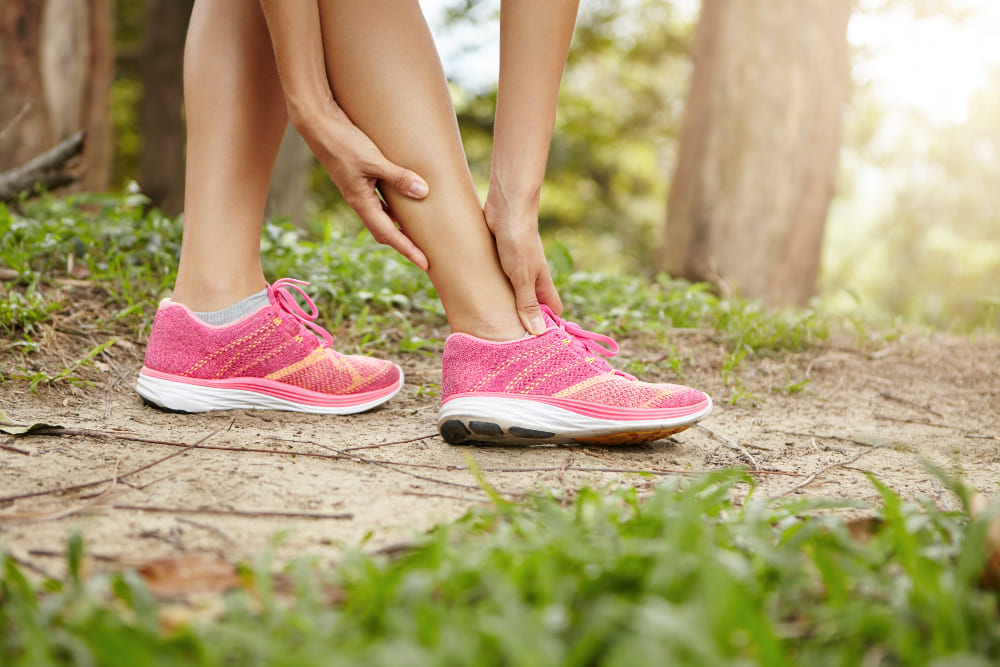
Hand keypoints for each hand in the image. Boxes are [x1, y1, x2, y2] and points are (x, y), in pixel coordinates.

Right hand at [294, 107, 429, 269]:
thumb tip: (423, 192)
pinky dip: (395, 207)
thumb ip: (398, 176)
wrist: (317, 123)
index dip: (408, 250)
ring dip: (400, 227)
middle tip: (426, 255)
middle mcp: (359, 200)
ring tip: (420, 233)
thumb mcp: (373, 160)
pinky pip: (381, 200)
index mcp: (361, 201)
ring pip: (383, 216)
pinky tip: (407, 202)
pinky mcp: (360, 178)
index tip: (425, 264)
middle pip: (385, 232)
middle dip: (405, 245)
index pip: (389, 234)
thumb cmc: (342, 141)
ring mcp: (359, 190)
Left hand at [484, 190, 562, 334]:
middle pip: (532, 305)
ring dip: (507, 308)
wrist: (506, 208)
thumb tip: (538, 332)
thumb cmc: (518, 241)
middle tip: (510, 343)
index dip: (549, 327)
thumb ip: (527, 304)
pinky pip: (499, 281)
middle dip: (524, 321)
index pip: (552, 310)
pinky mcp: (500, 259)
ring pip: (514, 293)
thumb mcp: (522, 277)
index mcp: (542, 283)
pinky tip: (481, 301)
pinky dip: (494, 293)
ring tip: (493, 328)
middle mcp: (531, 277)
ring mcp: (515, 268)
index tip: (539, 346)